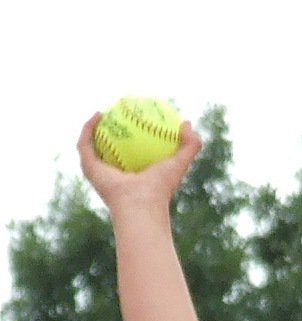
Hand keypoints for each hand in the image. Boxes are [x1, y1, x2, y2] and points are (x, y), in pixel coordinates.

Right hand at [77, 114, 202, 210]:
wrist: (140, 203)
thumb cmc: (161, 186)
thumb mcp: (180, 162)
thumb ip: (190, 145)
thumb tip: (187, 122)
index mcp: (137, 175)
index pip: (136, 152)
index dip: (136, 134)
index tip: (140, 117)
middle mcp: (118, 175)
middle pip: (112, 148)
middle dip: (113, 130)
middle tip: (119, 111)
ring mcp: (101, 173)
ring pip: (94, 145)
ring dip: (95, 127)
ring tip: (105, 111)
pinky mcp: (89, 169)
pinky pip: (86, 144)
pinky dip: (89, 128)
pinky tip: (99, 114)